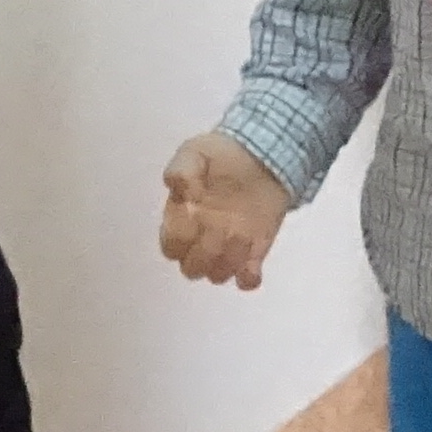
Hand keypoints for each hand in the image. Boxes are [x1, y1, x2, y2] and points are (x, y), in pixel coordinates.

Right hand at [159, 130, 288, 289]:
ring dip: (226, 261)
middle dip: (203, 254)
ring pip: (217, 275)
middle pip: (191, 268)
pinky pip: (247, 279)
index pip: (170, 246)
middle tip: (218, 228)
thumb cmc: (221, 155)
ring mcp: (228, 248)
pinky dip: (248, 276)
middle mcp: (201, 238)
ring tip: (240, 235)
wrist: (261, 154)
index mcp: (181, 218)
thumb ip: (181, 170)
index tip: (193, 215)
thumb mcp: (195, 152)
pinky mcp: (255, 252)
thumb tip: (179, 189)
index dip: (180, 236)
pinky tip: (252, 262)